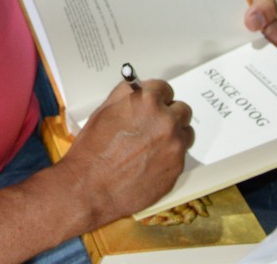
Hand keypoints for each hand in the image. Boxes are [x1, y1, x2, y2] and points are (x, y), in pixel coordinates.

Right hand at [54, 79, 193, 225]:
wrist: (91, 188)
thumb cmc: (92, 151)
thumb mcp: (104, 112)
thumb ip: (125, 95)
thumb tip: (137, 88)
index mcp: (146, 102)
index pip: (165, 88)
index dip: (157, 96)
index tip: (155, 102)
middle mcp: (165, 121)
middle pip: (182, 109)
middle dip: (169, 114)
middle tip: (155, 124)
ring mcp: (174, 145)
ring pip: (185, 133)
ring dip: (174, 136)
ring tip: (153, 146)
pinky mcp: (177, 167)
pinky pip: (180, 156)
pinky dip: (169, 157)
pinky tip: (150, 162)